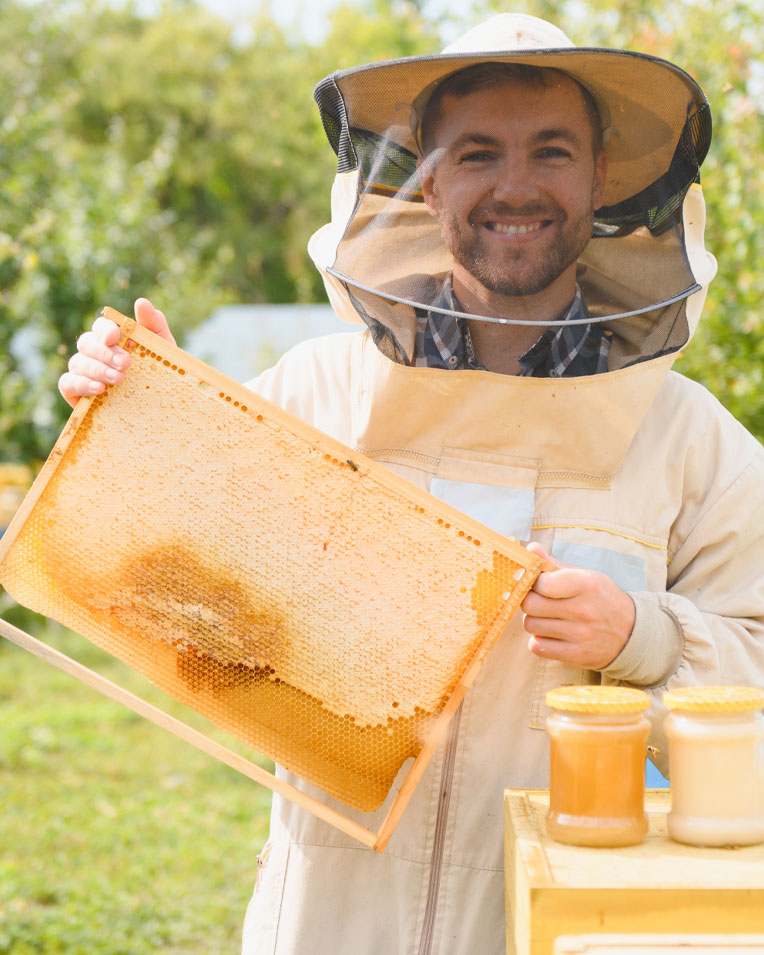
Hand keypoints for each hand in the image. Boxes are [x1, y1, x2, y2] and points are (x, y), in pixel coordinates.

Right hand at [59, 298, 174, 407]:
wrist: (165, 404)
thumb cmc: (161, 372)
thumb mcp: (163, 347)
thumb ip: (154, 323)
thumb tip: (141, 302)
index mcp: (112, 338)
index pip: (101, 327)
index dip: (105, 329)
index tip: (115, 337)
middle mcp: (94, 353)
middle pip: (86, 343)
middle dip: (105, 353)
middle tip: (126, 364)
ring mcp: (84, 372)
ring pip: (77, 362)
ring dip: (97, 369)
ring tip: (118, 380)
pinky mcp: (76, 393)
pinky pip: (67, 383)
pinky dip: (80, 384)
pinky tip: (98, 389)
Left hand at [521, 542, 635, 668]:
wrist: (631, 634)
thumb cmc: (601, 599)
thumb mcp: (585, 576)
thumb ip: (554, 564)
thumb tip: (530, 548)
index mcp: (586, 585)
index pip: (542, 583)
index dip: (534, 582)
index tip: (540, 584)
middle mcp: (583, 610)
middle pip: (530, 604)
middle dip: (530, 601)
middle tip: (540, 601)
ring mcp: (579, 635)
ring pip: (530, 625)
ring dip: (534, 621)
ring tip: (548, 618)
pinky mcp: (575, 655)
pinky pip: (537, 646)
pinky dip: (539, 641)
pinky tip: (551, 635)